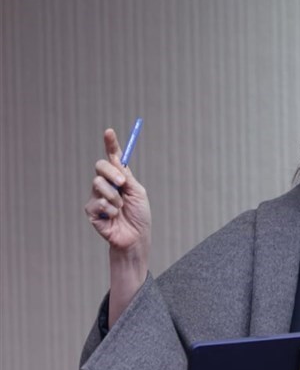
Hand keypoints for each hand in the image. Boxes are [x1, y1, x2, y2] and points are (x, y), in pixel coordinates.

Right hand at [84, 128, 151, 326]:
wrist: (135, 237)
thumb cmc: (139, 215)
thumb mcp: (138, 192)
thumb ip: (127, 176)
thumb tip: (118, 160)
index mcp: (119, 178)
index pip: (112, 158)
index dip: (110, 144)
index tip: (109, 131)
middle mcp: (106, 184)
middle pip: (100, 167)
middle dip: (112, 174)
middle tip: (123, 184)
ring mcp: (96, 197)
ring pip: (99, 185)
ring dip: (115, 198)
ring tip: (120, 209)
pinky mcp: (91, 211)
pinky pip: (97, 203)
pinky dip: (110, 210)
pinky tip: (113, 218)